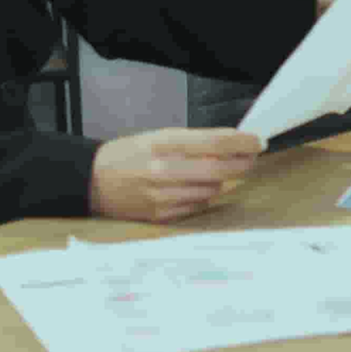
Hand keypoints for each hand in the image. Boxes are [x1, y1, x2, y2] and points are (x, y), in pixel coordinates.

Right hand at [91, 127, 262, 223]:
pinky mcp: (160, 216)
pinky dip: (204, 196)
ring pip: (212, 189)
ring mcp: (162, 196)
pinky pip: (198, 206)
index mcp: (164, 144)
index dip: (243, 142)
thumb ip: (195, 140)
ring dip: (223, 179)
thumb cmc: (129, 154)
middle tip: (251, 157)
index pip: (216, 142)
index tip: (258, 140)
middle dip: (243, 162)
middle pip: (221, 168)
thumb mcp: (160, 136)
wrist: (92, 181)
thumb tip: (233, 143)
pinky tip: (198, 187)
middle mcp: (164, 171)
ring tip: (220, 170)